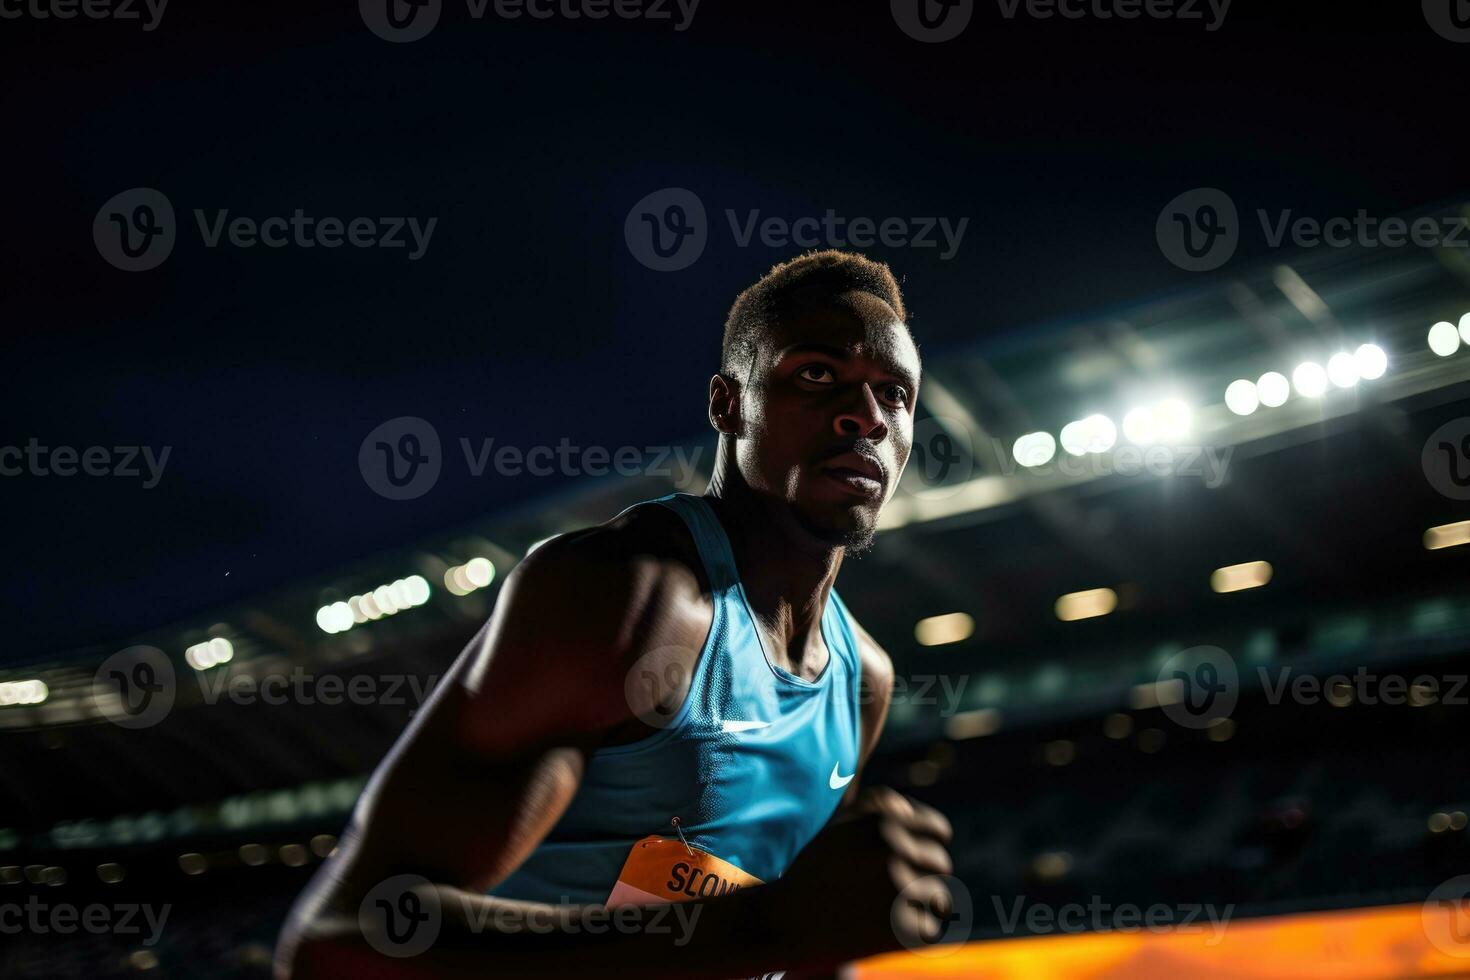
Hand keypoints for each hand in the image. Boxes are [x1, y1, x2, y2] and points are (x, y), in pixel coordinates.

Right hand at [763, 787, 954, 967]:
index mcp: (883, 821)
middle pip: (940, 864)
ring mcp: (901, 891)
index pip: (939, 831)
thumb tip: (915, 814)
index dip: (930, 845)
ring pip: (938, 898)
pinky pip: (928, 929)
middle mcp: (895, 850)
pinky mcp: (905, 929)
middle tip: (891, 890)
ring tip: (881, 909)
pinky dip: (911, 933)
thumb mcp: (841, 826)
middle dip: (923, 877)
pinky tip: (878, 929)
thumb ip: (879, 809)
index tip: (919, 858)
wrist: (785, 921)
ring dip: (920, 907)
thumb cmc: (814, 871)